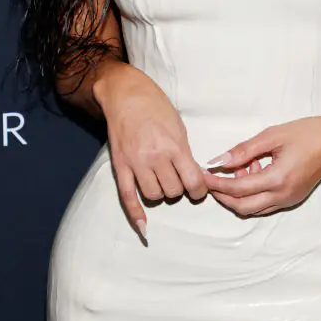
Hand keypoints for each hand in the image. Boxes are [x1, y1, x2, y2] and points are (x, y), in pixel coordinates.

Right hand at [93, 61, 207, 240]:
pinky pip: (127, 196)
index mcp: (175, 146)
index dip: (199, 189)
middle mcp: (156, 157)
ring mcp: (136, 163)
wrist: (126, 94)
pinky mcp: (121, 166)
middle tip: (178, 177)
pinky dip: (136, 214)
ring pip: (154, 196)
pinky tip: (144, 227)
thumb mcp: (179, 126)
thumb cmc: (156, 106)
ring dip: (161, 193)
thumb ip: (184, 152)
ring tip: (162, 180)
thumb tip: (194, 176)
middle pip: (174, 191)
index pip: (193, 182)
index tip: (199, 188)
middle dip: (179, 188)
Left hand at [201, 113, 320, 216]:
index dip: (217, 184)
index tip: (202, 175)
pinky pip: (266, 203)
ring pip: (254, 208)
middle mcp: (283, 196)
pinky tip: (256, 169)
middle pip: (243, 207)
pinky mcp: (294, 197)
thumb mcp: (272, 135)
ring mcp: (290, 199)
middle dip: (223, 195)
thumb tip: (219, 161)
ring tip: (241, 166)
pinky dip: (254, 192)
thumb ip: (244, 150)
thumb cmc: (307, 132)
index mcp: (278, 179)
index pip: (238, 189)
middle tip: (211, 179)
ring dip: (240, 194)